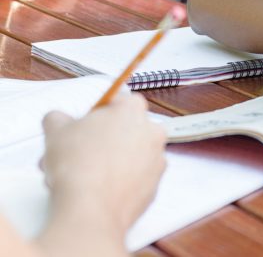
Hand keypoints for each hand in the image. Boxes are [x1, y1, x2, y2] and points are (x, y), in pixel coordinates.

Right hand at [42, 94, 166, 231]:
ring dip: (108, 162)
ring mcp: (156, 161)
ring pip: (129, 155)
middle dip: (101, 140)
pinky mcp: (154, 188)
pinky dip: (119, 182)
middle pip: (123, 129)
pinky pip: (134, 179)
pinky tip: (96, 190)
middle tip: (77, 153)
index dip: (96, 114)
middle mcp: (152, 131)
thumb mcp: (56, 130)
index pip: (116, 101)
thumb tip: (58, 120)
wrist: (91, 211)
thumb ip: (58, 117)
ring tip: (80, 176)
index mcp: (133, 109)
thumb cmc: (78, 166)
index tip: (83, 126)